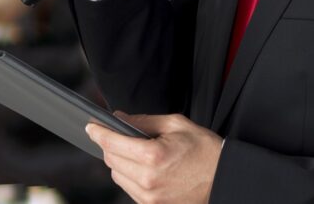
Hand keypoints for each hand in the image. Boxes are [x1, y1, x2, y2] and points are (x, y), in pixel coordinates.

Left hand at [86, 112, 220, 203]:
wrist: (224, 177)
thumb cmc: (203, 149)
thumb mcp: (175, 124)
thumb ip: (143, 121)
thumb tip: (119, 118)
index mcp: (153, 156)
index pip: (113, 143)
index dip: (98, 132)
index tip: (90, 126)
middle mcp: (148, 180)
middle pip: (111, 161)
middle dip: (109, 144)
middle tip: (116, 133)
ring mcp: (150, 197)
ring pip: (117, 176)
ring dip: (118, 162)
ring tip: (134, 151)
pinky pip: (129, 189)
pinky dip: (129, 176)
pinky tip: (142, 166)